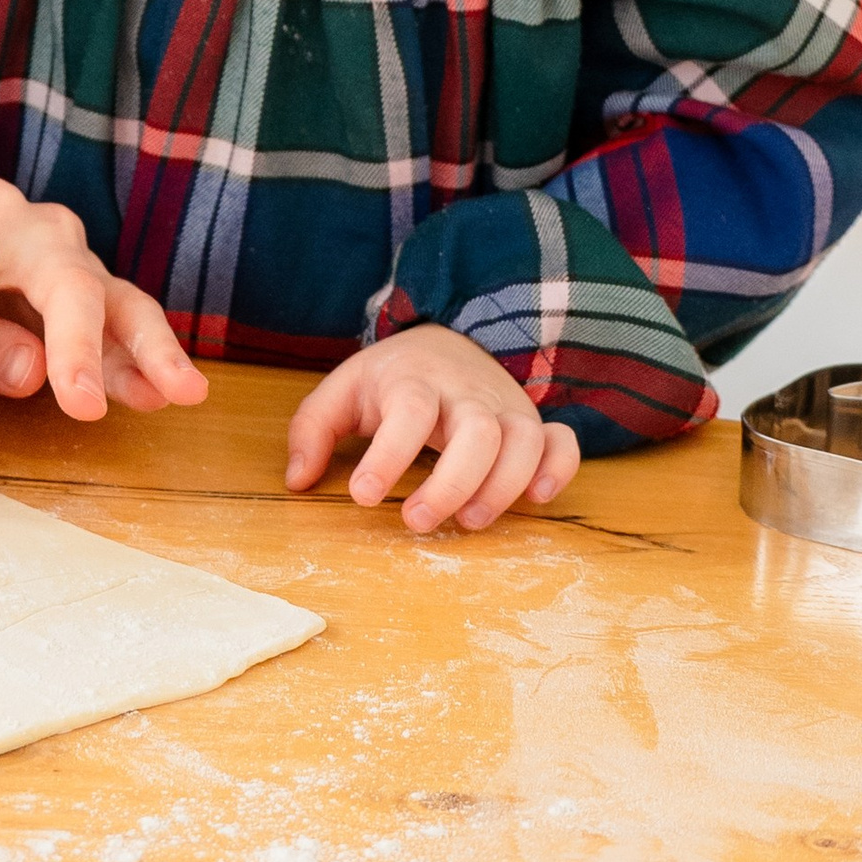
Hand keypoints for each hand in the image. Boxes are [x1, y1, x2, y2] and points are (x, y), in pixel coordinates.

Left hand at [0, 176, 207, 426]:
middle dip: (77, 345)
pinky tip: (168, 393)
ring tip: (181, 390)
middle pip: (65, 281)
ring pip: (115, 299)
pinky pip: (123, 322)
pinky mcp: (88, 289)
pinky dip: (144, 360)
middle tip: (82, 403)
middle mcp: (30, 225)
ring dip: (149, 349)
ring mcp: (67, 256)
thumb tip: (31, 373)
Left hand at [285, 326, 580, 533]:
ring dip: (501, 487)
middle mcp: (466, 392)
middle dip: (451, 483)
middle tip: (414, 521)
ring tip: (468, 522)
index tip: (363, 495)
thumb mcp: (343, 391)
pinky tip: (536, 498)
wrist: (449, 340)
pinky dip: (558, 469)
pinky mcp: (534, 425)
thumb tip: (298, 480)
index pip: (410, 410)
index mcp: (414, 380)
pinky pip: (562, 443)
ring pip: (522, 440)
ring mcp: (505, 407)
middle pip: (477, 432)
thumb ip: (313, 430)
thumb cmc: (392, 378)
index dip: (389, 454)